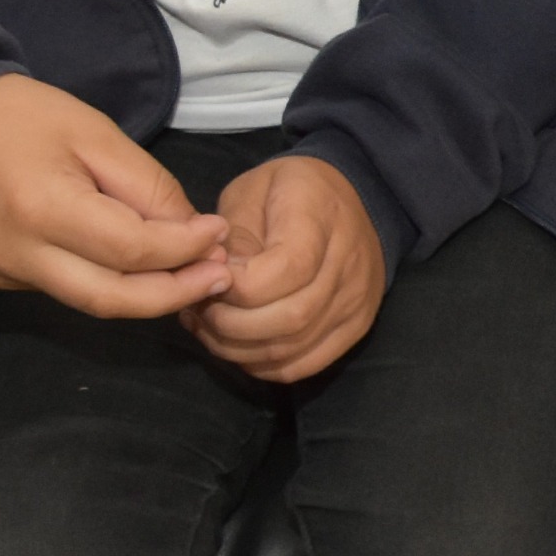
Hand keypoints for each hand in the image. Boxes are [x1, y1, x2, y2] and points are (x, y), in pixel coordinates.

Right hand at [0, 75, 234, 318]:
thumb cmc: (20, 116)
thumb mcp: (94, 132)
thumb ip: (146, 186)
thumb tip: (193, 232)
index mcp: (42, 209)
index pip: (130, 250)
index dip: (183, 248)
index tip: (219, 233)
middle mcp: (17, 255)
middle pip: (111, 299)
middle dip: (174, 293)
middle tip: (221, 278)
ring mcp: (1, 273)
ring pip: (89, 302)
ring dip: (146, 294)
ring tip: (194, 275)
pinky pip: (63, 289)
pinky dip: (107, 281)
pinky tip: (139, 266)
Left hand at [185, 153, 387, 382]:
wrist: (353, 198)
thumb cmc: (290, 190)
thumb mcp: (251, 192)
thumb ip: (233, 236)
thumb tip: (216, 281)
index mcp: (321, 217)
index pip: (286, 270)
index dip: (237, 287)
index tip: (206, 278)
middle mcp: (349, 264)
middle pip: (289, 317)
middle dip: (229, 323)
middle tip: (198, 309)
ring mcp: (357, 301)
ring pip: (292, 348)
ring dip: (238, 348)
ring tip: (209, 326)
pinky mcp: (355, 327)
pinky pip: (304, 365)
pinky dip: (263, 364)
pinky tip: (238, 344)